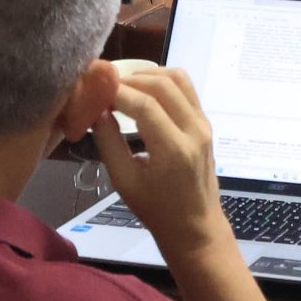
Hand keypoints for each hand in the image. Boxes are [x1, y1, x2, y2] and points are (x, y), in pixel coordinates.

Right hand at [88, 66, 228, 257]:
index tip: (95, 89)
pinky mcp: (205, 123)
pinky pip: (186, 90)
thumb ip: (109, 143)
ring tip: (122, 84)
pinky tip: (143, 90)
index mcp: (174, 149)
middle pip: (163, 84)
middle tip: (105, 84)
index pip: (144, 104)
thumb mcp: (124, 181)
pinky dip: (164, 82)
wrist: (195, 225)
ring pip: (179, 79)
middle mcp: (194, 130)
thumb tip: (96, 110)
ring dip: (149, 75)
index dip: (117, 92)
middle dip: (131, 78)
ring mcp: (204, 124)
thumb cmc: (157, 210)